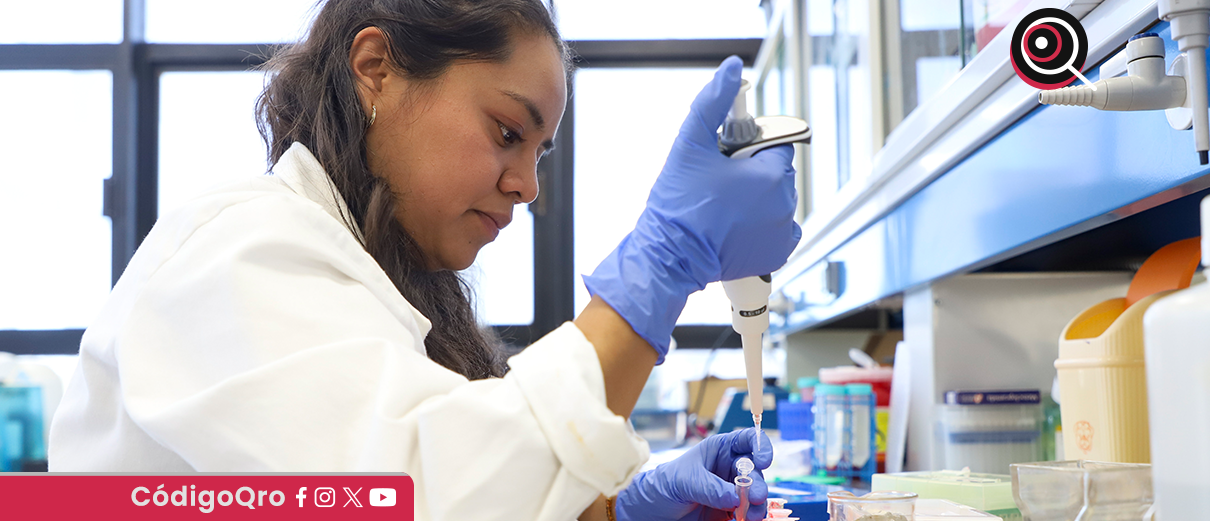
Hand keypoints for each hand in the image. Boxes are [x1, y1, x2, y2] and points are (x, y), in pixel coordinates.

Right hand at [583, 56, 800, 361]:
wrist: (670, 257)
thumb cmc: (678, 203)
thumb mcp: (690, 144)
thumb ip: (712, 102)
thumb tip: (732, 68)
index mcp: (771, 173)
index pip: (775, 144)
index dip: (749, 148)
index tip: (726, 160)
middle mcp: (785, 202)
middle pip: (775, 173)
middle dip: (753, 174)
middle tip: (718, 186)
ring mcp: (783, 231)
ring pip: (776, 200)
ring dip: (758, 199)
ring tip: (723, 209)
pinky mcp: (777, 253)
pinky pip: (779, 230)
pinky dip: (763, 227)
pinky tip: (736, 227)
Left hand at [615, 428, 773, 520]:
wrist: (653, 510)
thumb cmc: (665, 484)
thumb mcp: (684, 480)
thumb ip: (709, 487)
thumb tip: (734, 497)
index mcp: (720, 449)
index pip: (747, 440)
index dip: (760, 446)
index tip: (764, 460)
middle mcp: (729, 468)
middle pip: (756, 470)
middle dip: (758, 483)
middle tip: (755, 497)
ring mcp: (732, 490)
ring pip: (755, 493)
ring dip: (757, 504)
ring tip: (751, 515)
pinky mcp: (730, 510)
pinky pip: (748, 512)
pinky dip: (751, 516)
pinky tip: (746, 520)